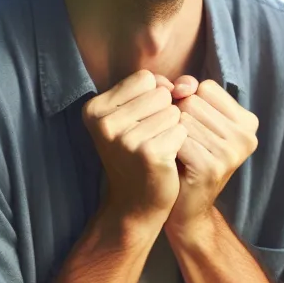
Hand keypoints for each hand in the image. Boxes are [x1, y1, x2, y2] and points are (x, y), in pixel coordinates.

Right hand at [83, 69, 188, 231]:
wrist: (136, 203)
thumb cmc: (141, 153)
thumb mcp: (139, 115)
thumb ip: (163, 88)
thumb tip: (188, 83)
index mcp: (95, 107)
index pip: (146, 78)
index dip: (157, 96)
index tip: (146, 121)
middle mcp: (104, 121)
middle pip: (162, 93)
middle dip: (166, 113)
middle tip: (151, 138)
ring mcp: (124, 138)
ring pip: (174, 111)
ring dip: (174, 129)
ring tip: (158, 148)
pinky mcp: (147, 153)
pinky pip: (181, 131)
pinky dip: (180, 143)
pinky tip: (166, 159)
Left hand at [165, 78, 258, 240]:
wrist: (186, 207)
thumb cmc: (187, 158)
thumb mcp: (196, 121)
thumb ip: (190, 93)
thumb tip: (182, 85)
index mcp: (248, 121)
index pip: (206, 87)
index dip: (188, 102)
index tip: (191, 126)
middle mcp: (247, 136)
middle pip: (193, 101)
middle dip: (179, 118)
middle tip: (184, 144)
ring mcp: (232, 152)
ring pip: (183, 119)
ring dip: (172, 134)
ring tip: (180, 154)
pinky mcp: (213, 167)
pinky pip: (178, 140)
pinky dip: (169, 148)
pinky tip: (175, 163)